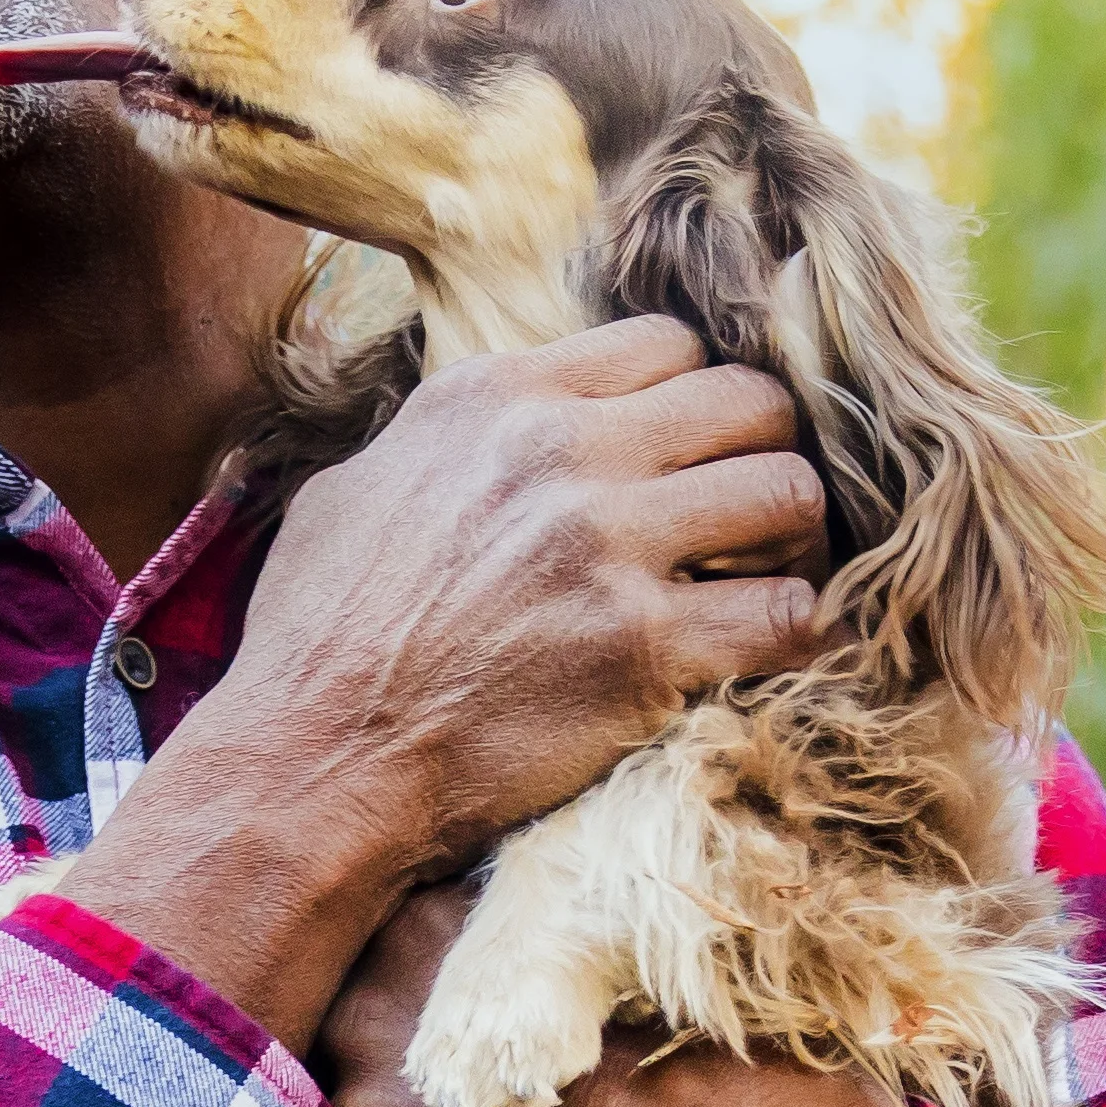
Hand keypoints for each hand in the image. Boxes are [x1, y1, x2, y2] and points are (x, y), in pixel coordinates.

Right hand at [73, 320, 821, 1043]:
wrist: (313, 762)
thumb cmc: (317, 638)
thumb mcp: (357, 487)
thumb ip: (441, 440)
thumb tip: (482, 432)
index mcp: (498, 398)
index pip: (667, 344)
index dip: (691, 396)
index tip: (687, 449)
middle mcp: (562, 452)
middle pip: (749, 400)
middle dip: (762, 452)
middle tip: (746, 511)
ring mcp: (610, 546)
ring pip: (788, 490)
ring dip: (790, 536)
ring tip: (762, 574)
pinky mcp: (646, 647)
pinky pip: (787, 611)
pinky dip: (792, 629)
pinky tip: (762, 646)